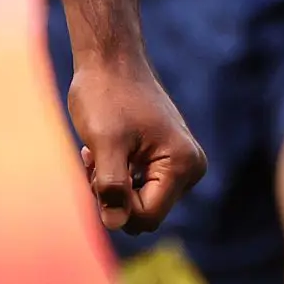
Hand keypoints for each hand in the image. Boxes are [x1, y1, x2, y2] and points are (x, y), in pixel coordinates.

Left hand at [68, 52, 204, 233]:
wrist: (110, 58)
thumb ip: (111, 186)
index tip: (95, 173)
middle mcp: (190, 167)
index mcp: (183, 165)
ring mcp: (179, 163)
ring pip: (139, 201)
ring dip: (111, 185)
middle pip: (145, 212)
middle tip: (93, 162)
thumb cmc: (106, 94)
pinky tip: (103, 152)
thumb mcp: (104, 143)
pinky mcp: (165, 158)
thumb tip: (115, 224)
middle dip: (113, 195)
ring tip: (95, 154)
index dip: (115, 204)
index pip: (147, 216)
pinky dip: (117, 175)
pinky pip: (140, 186)